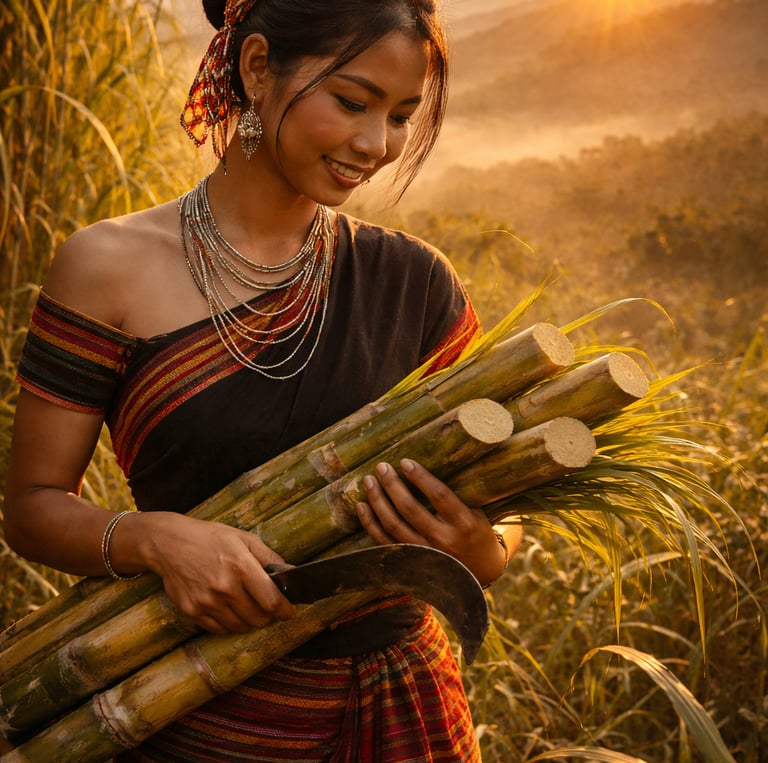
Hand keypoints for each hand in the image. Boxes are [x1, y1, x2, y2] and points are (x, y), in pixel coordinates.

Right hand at [130, 513, 295, 634]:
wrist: (170, 544)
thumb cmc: (211, 538)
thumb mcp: (244, 538)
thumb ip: (269, 557)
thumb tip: (292, 572)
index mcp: (241, 566)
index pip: (271, 601)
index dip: (285, 610)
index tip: (289, 611)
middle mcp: (224, 587)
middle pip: (258, 618)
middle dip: (268, 615)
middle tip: (266, 605)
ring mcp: (207, 602)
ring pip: (240, 627)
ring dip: (249, 620)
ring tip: (246, 604)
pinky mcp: (192, 612)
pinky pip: (220, 629)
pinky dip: (229, 623)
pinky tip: (227, 607)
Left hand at [355, 459, 508, 586]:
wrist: (480, 571)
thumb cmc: (476, 532)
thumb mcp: (476, 512)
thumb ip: (455, 494)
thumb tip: (432, 460)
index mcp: (463, 522)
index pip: (439, 495)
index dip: (420, 477)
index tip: (405, 462)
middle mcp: (443, 539)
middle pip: (410, 509)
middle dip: (392, 485)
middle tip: (381, 467)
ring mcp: (425, 553)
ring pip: (394, 525)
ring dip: (378, 501)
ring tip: (369, 481)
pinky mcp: (412, 562)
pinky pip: (385, 542)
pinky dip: (370, 524)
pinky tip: (362, 506)